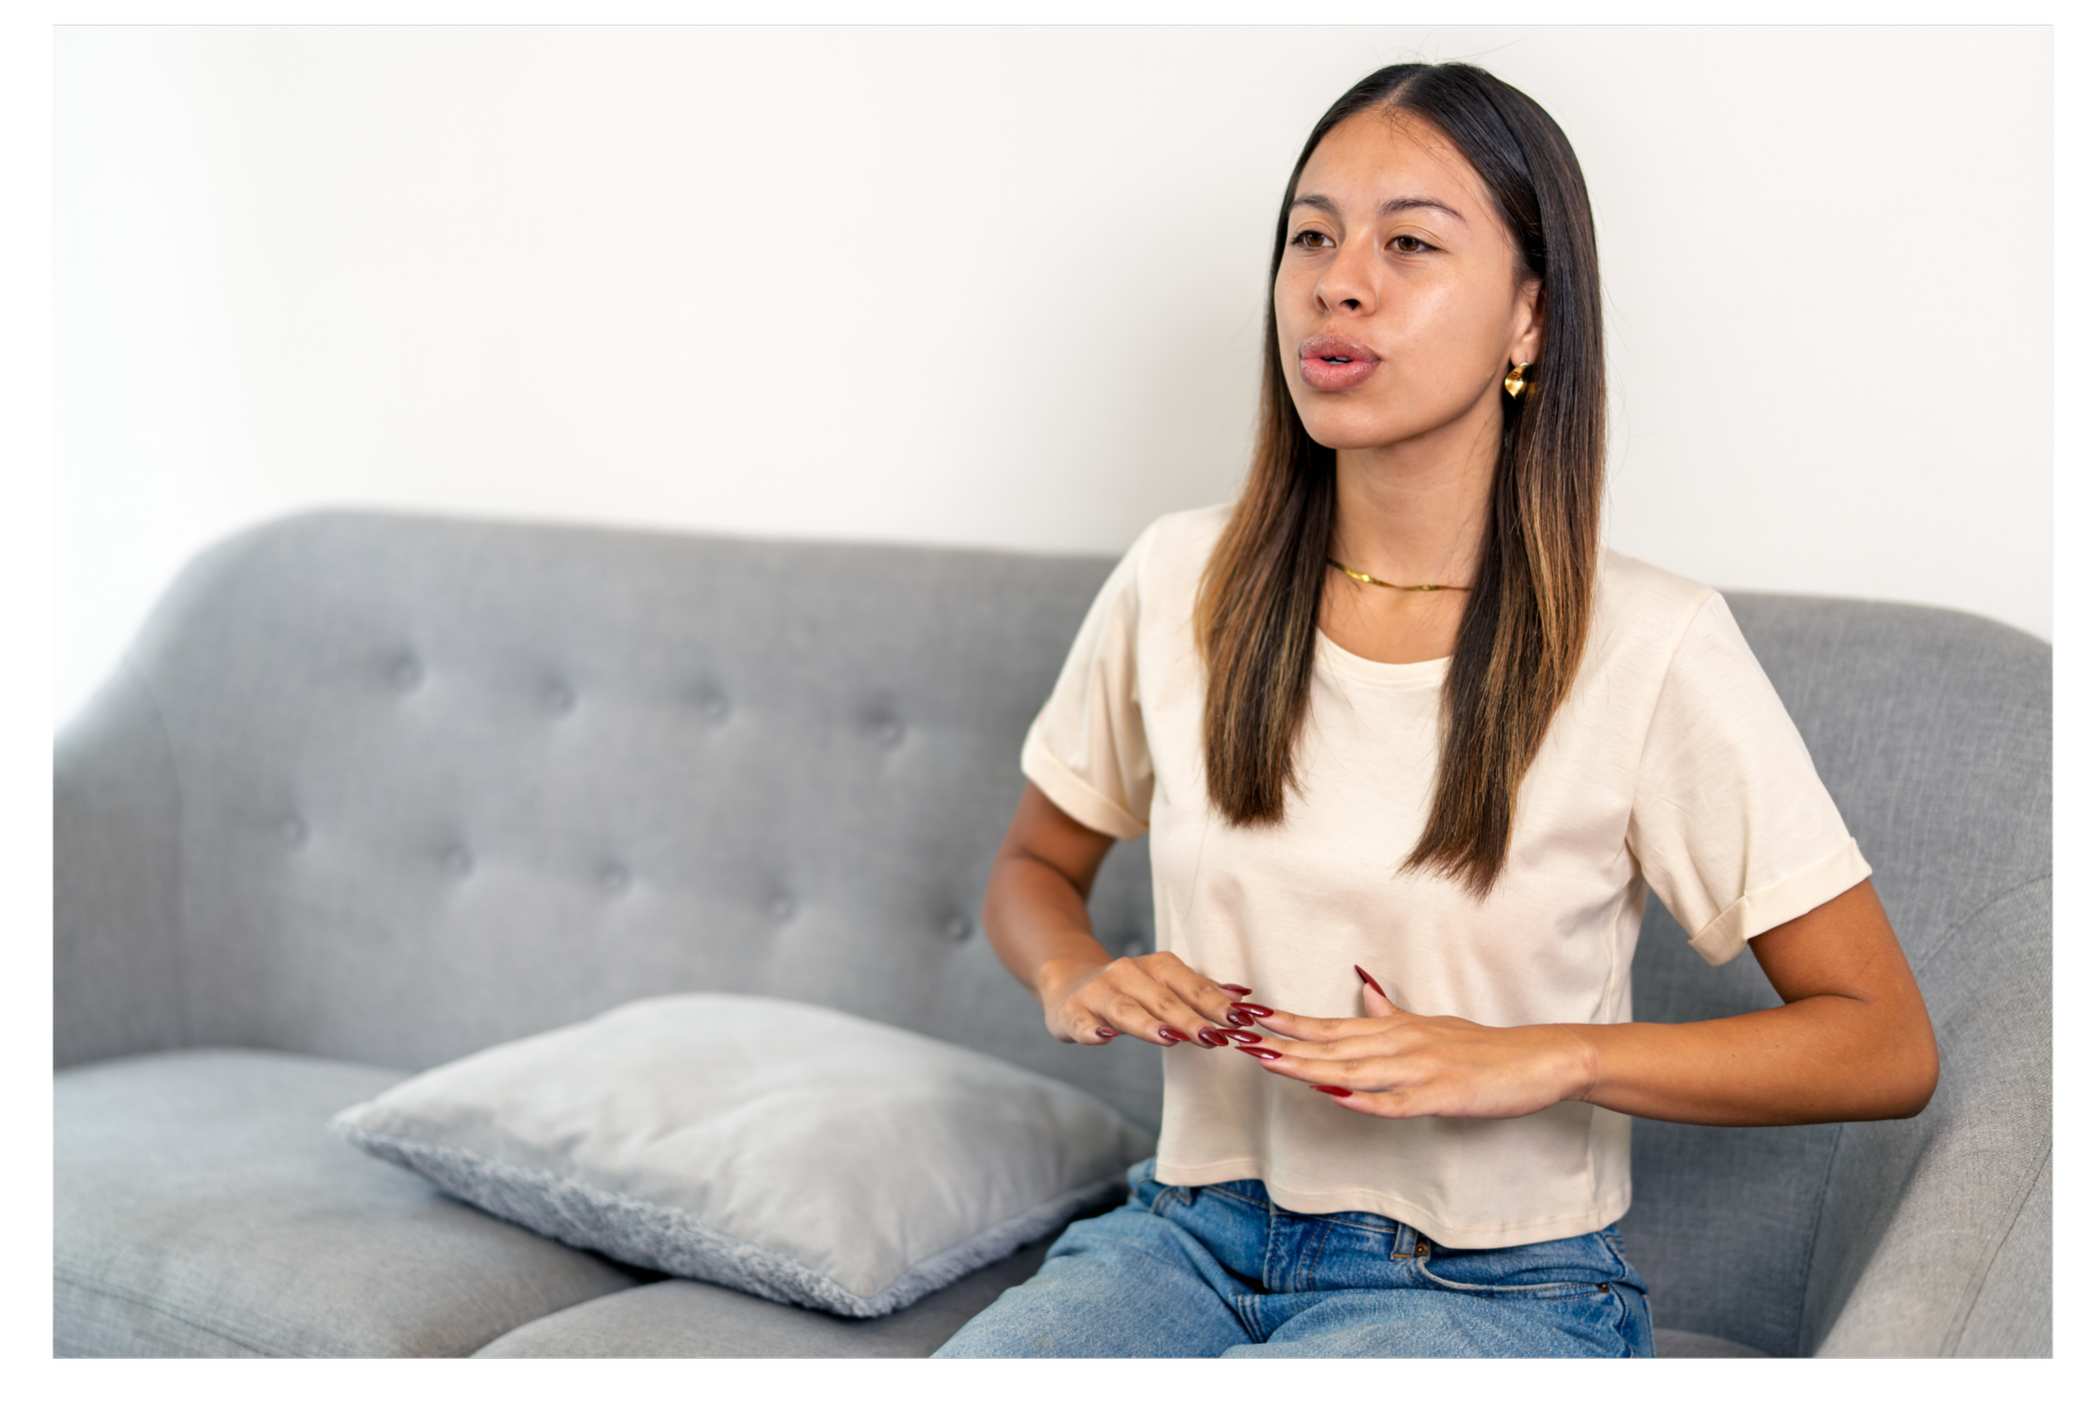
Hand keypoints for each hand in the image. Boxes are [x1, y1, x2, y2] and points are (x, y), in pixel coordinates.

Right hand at [1040, 951, 1264, 1050]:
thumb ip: (1201, 991)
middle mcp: (1126, 974)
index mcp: (1155, 967)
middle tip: (1215, 1038)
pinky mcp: (1071, 1013)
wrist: (1067, 981)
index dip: (1216, 1003)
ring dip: (1149, 1024)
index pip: (1191, 986)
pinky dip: (1091, 1030)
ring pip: (1125, 1009)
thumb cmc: (1128, 990)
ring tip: (1171, 1037)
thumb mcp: (1163, 984)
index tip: (1240, 1020)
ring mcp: (1097, 993)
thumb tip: (1243, 996)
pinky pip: (1081, 1023)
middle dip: (1190, 1019)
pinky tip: (1103, 1037)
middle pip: (1162, 1000)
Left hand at [1242, 967, 1594, 1118]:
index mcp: (1393, 1030)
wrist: (1535, 1060)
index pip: (1330, 1026)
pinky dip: (1364, 1099)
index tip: (1249, 1018)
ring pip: (1354, 1070)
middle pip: (1331, 1046)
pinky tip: (1335, 1095)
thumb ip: (1390, 1013)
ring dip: (1310, 1067)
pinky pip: (1395, 1101)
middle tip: (1239, 1040)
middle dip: (1284, 1045)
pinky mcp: (1440, 1096)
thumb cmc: (1480, 1049)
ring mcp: (1418, 1070)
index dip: (1288, 1023)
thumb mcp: (1430, 1025)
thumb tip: (1361, 986)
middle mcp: (1399, 1044)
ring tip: (1271, 1063)